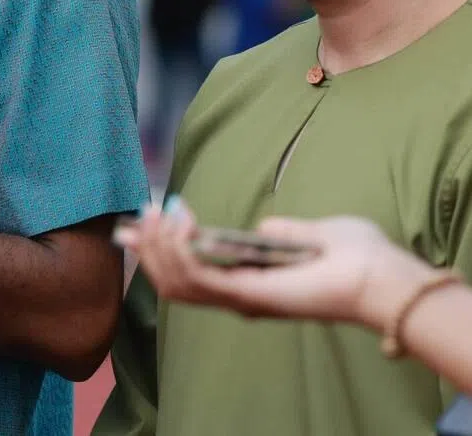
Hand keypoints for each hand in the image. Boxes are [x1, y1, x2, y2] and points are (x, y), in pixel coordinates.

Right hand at [113, 200, 406, 326]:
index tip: (128, 227)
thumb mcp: (312, 234)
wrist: (380, 275)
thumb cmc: (355, 256)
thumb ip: (284, 232)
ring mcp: (241, 297)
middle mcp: (239, 296)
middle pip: (172, 283)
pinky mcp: (247, 294)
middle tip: (143, 211)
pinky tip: (178, 222)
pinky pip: (197, 276)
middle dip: (148, 247)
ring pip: (176, 282)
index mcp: (249, 284)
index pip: (187, 275)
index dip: (154, 253)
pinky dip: (178, 250)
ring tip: (157, 213)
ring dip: (157, 246)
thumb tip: (264, 227)